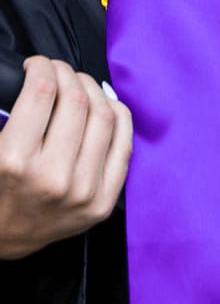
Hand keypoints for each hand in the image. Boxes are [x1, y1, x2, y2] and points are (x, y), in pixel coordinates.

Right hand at [0, 56, 132, 259]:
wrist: (2, 239)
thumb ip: (5, 110)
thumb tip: (36, 73)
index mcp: (15, 161)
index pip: (42, 91)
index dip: (42, 66)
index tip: (37, 64)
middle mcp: (53, 177)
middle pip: (76, 99)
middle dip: (67, 73)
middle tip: (57, 71)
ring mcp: (83, 192)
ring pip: (104, 115)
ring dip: (92, 89)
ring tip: (79, 85)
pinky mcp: (102, 202)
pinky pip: (124, 144)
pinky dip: (117, 114)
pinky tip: (104, 104)